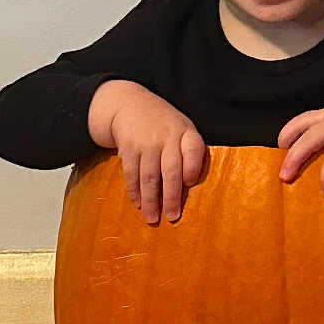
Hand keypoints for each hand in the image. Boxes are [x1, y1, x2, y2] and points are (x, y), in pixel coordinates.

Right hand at [90, 80, 206, 224]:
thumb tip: (189, 189)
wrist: (130, 104)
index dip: (193, 168)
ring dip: (150, 200)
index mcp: (186, 132)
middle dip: (171, 197)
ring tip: (152, 218)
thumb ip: (189, 154)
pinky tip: (138, 204)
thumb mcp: (182, 129)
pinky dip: (134, 191)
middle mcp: (167, 136)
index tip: (190, 183)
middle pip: (171, 171)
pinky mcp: (128, 148)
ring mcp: (146, 142)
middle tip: (172, 217)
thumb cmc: (164, 125)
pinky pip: (131, 174)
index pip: (194, 149)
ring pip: (149, 177)